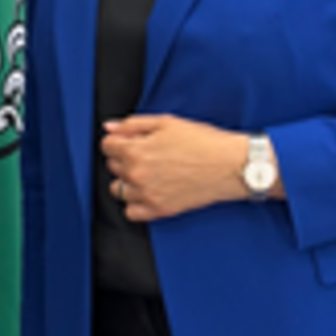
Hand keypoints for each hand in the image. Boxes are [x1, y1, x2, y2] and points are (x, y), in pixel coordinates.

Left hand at [101, 115, 276, 218]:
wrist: (229, 165)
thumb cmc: (203, 142)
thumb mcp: (167, 123)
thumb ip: (133, 125)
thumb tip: (110, 128)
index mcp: (136, 150)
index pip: (106, 146)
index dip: (118, 141)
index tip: (129, 142)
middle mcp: (137, 174)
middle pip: (112, 167)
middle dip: (124, 158)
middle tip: (146, 154)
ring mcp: (147, 195)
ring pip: (117, 190)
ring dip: (127, 181)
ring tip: (147, 174)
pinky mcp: (159, 210)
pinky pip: (130, 212)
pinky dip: (135, 204)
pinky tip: (148, 192)